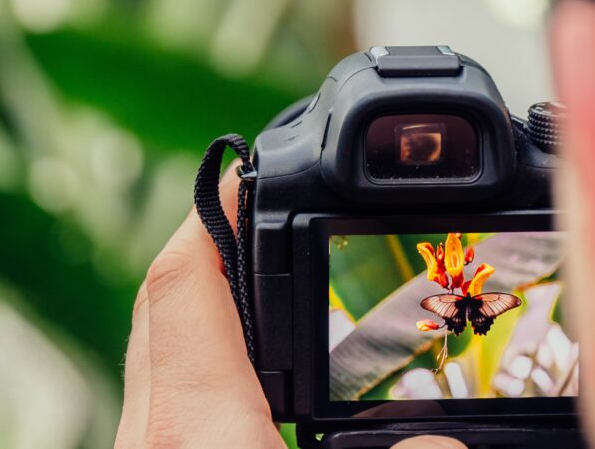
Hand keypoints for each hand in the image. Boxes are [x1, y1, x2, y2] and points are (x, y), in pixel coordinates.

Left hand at [114, 162, 465, 447]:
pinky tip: (247, 371)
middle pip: (164, 301)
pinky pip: (166, 386)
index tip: (249, 172)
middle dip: (209, 243)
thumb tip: (446, 444)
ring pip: (158, 344)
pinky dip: (202, 352)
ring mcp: (148, 447)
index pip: (185, 282)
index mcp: (198, 430)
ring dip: (204, 298)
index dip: (216, 213)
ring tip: (259, 279)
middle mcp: (155, 433)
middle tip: (256, 214)